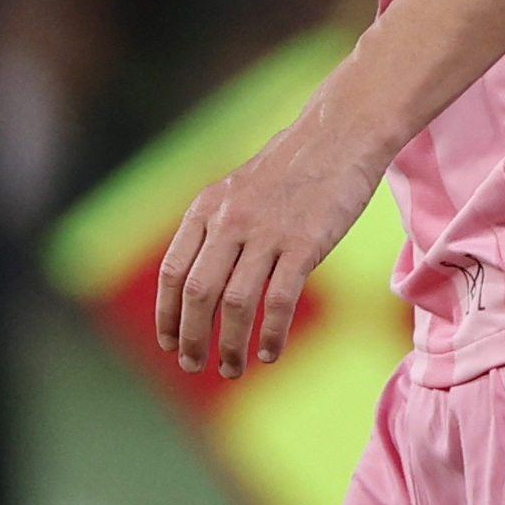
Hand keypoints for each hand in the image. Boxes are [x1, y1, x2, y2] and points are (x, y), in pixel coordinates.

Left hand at [155, 110, 390, 379]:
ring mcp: (267, 233)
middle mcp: (229, 221)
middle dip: (192, 337)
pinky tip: (268, 353)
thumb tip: (196, 281)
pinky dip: (269, 334)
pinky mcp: (304, 244)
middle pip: (199, 293)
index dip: (167, 313)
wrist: (337, 135)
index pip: (172, 271)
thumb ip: (214, 229)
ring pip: (236, 304)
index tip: (168, 342)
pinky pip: (279, 300)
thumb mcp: (235, 190)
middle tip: (193, 365)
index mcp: (206, 209)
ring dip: (230, 345)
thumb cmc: (288, 168)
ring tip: (231, 369)